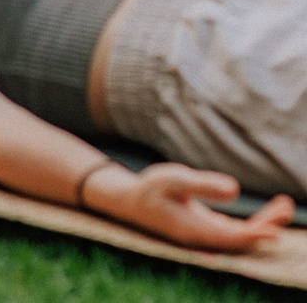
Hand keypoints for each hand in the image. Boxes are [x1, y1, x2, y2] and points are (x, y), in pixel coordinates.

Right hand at [91, 162, 293, 251]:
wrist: (132, 202)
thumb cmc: (150, 188)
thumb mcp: (173, 178)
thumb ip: (203, 184)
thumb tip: (235, 189)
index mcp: (196, 230)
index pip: (232, 237)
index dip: (255, 234)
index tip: (275, 230)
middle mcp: (206, 239)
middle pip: (244, 239)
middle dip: (267, 224)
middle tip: (286, 205)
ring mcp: (208, 236)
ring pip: (243, 236)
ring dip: (265, 223)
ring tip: (284, 204)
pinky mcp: (209, 230)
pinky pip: (238, 232)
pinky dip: (255, 224)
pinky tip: (267, 215)